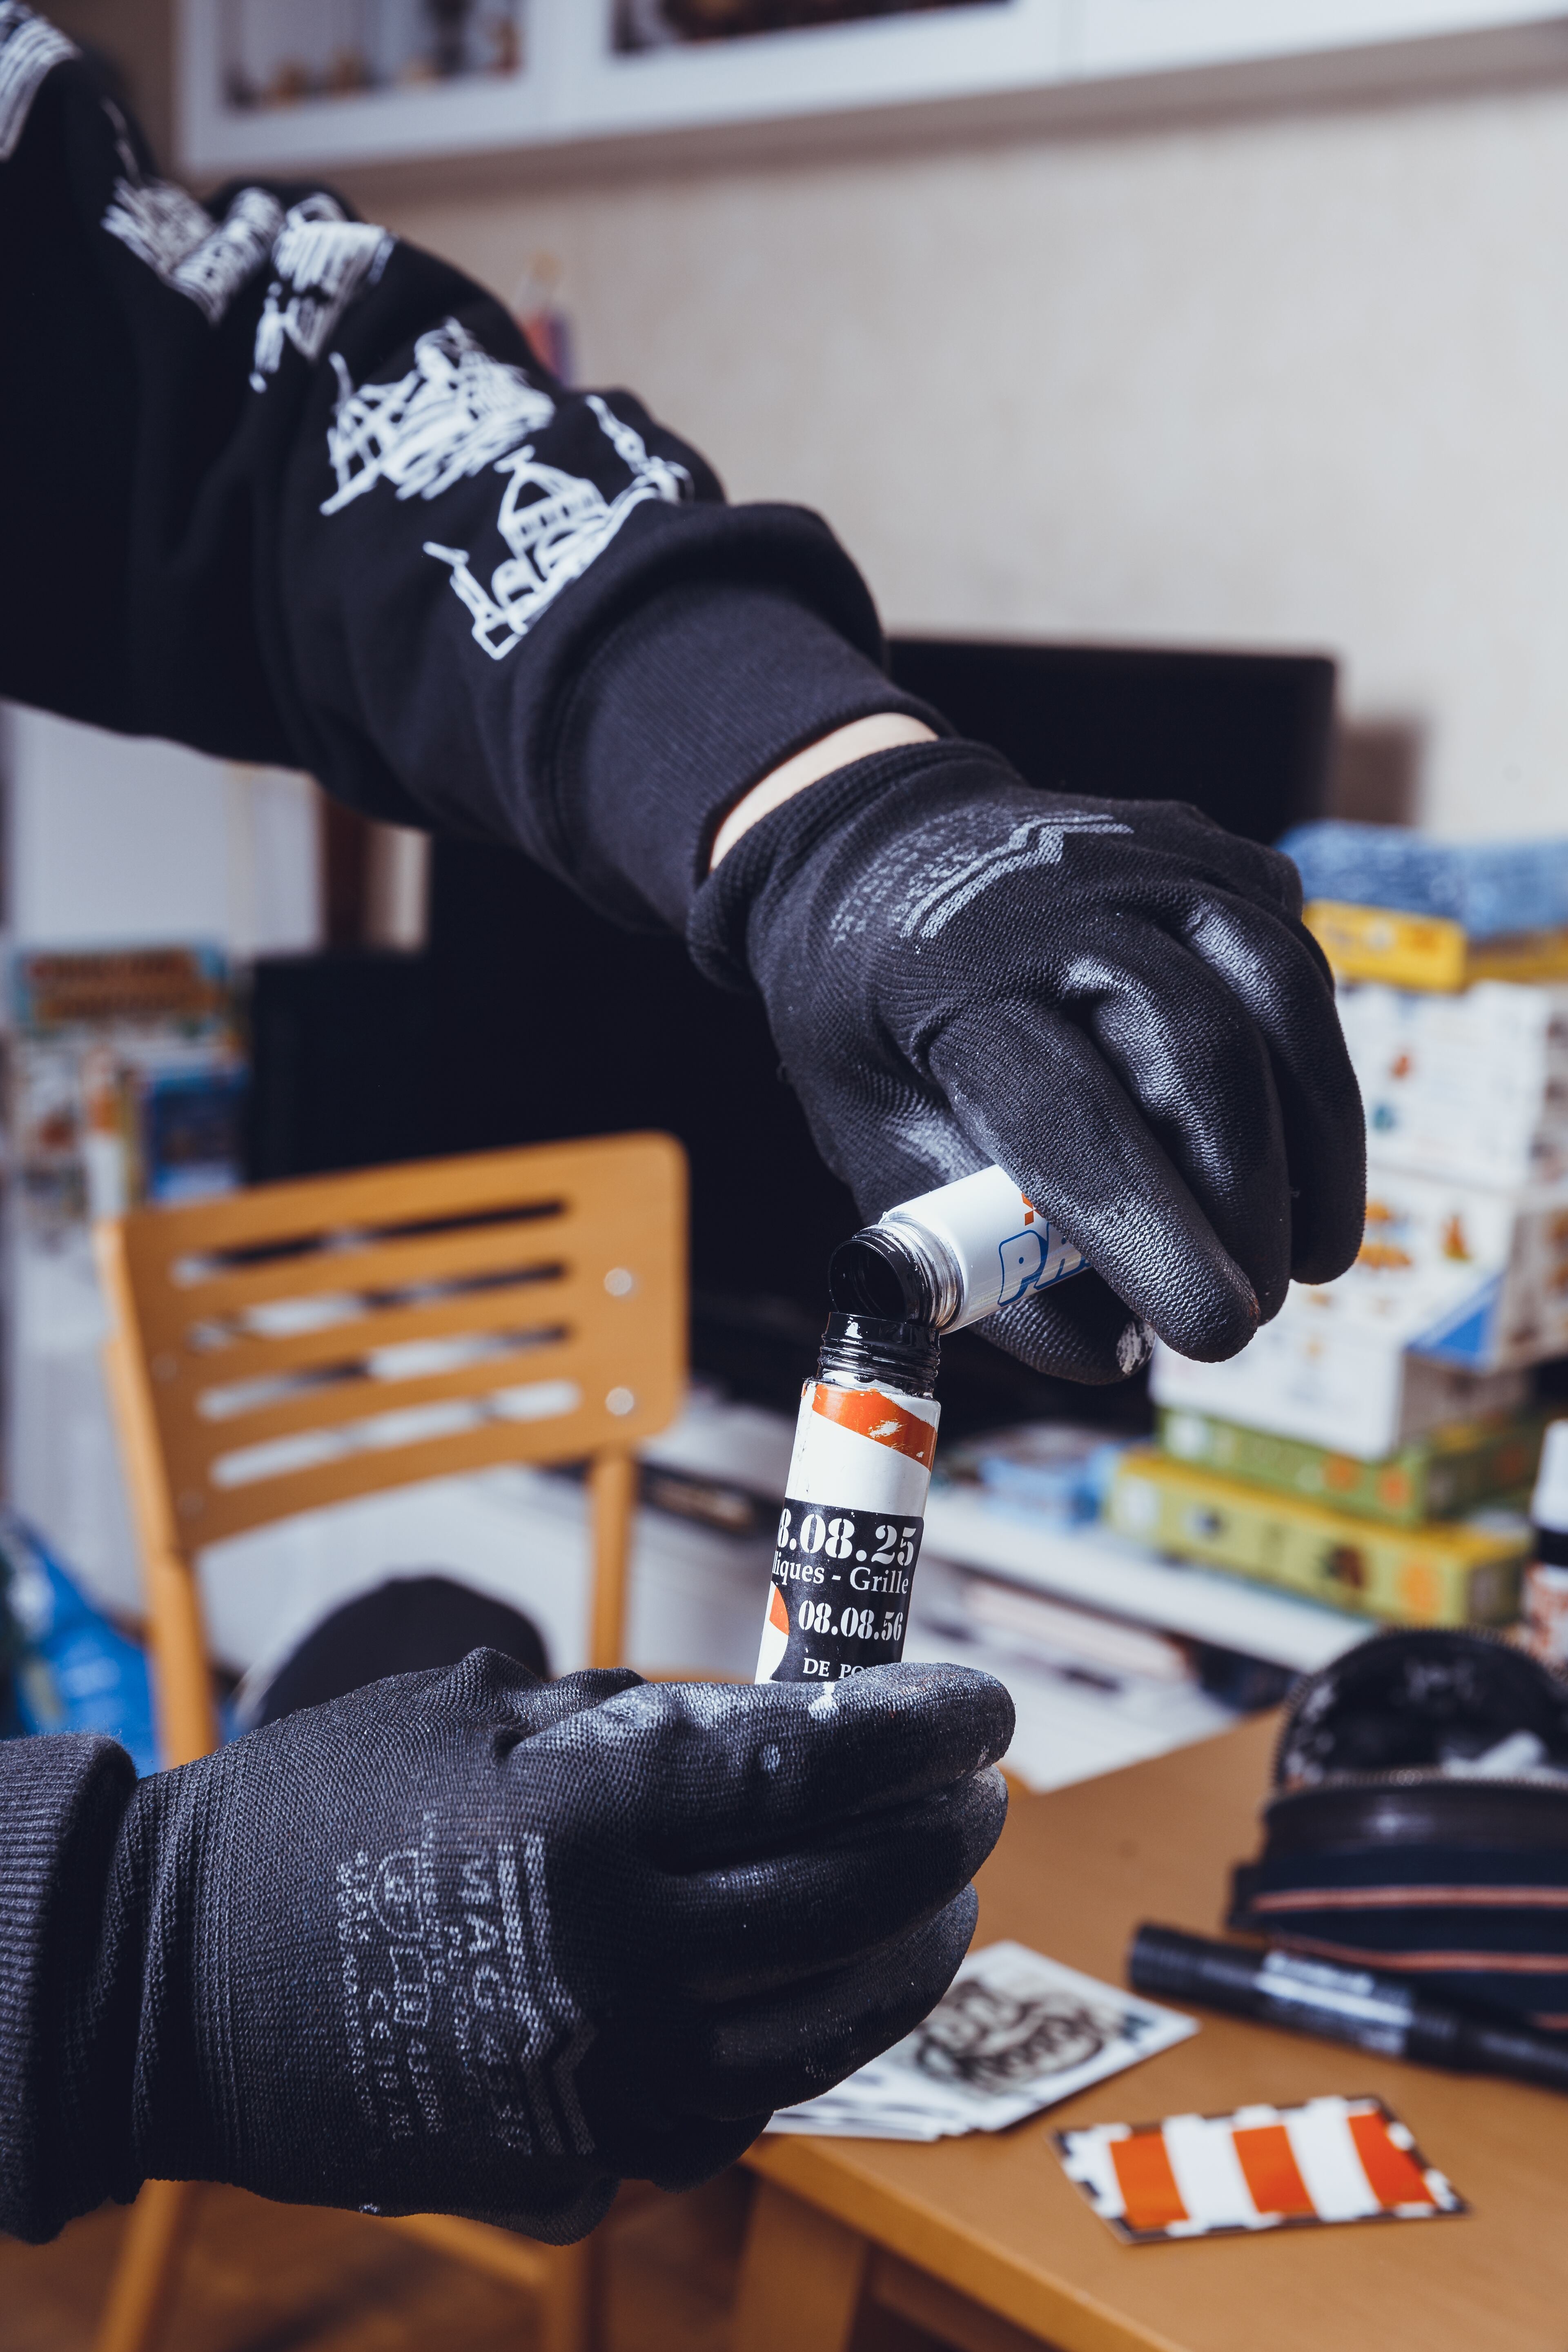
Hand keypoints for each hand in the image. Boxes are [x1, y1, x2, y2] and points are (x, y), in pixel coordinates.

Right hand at [85, 1653, 1011, 2239]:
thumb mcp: (472, 1715)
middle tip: (977, 1789)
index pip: (811, 1768)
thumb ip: (631, 1724)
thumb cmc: (313, 1819)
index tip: (980, 1705)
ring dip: (911, 1944)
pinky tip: (839, 1979)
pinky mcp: (581, 2156)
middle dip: (943, 1829)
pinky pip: (751, 2098)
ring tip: (940, 1889)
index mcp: (574, 1819)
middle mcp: (606, 1955)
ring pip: (829, 2014)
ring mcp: (600, 2075)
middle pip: (848, 1889)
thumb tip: (780, 1719)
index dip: (921, 1728)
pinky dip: (820, 2032)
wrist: (169, 1984)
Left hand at [693, 739, 1364, 1382]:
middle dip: (1245, 1207)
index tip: (1214, 1336)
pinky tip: (1292, 1144)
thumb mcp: (871, 1143)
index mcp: (953, 983)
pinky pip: (1294, 960)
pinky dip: (1311, 1065)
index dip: (1153, 1237)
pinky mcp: (1211, 852)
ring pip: (1282, 995)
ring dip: (1317, 1147)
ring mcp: (1147, 859)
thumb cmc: (868, 1021)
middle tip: (1248, 1313)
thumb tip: (1112, 1356)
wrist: (872, 852)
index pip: (1071, 1120)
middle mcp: (1060, 901)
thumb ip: (975, 1261)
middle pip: (1200, 1055)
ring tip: (1310, 1258)